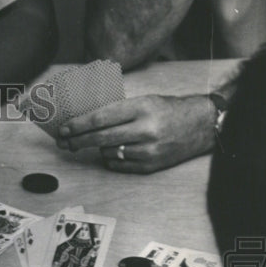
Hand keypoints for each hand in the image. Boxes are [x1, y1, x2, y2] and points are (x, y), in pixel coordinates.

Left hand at [57, 94, 216, 173]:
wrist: (202, 125)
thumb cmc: (169, 110)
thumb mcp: (145, 101)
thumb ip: (118, 110)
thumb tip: (84, 120)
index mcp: (142, 108)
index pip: (100, 118)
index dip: (77, 125)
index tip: (63, 129)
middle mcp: (145, 129)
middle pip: (99, 138)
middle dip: (77, 141)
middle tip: (64, 142)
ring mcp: (148, 150)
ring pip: (108, 152)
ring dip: (99, 147)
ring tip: (104, 140)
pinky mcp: (151, 166)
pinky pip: (119, 164)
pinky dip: (112, 158)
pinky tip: (117, 150)